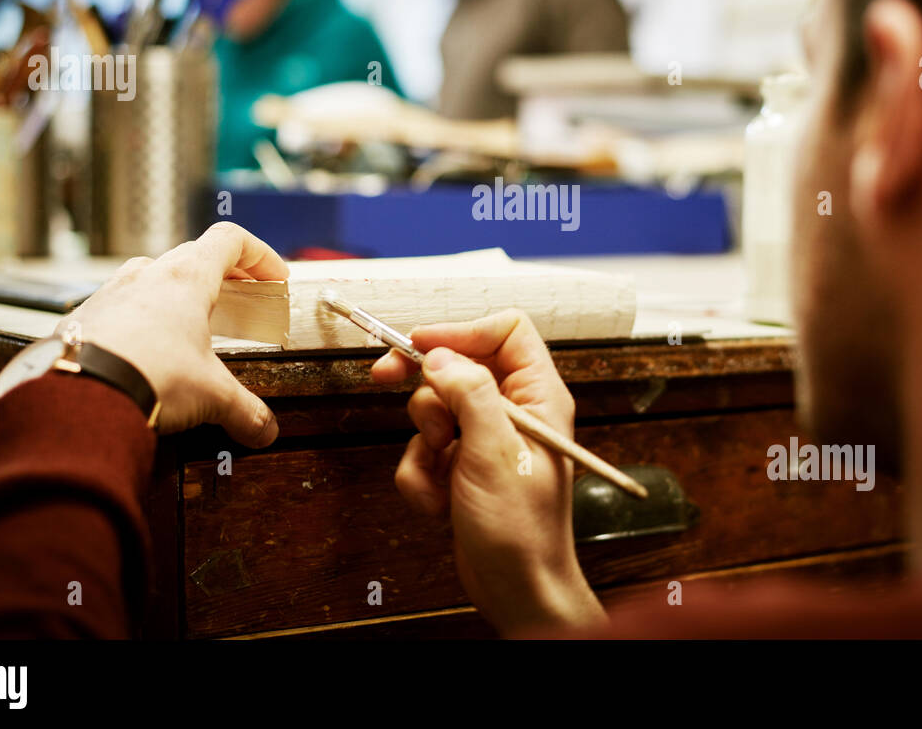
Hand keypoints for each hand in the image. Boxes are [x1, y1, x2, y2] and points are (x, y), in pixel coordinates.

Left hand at [58, 222, 287, 446]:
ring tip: (189, 326)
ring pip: (152, 277)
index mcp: (186, 278)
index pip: (231, 240)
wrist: (77, 394)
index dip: (259, 255)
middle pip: (194, 256)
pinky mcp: (83, 318)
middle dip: (223, 276)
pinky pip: (119, 307)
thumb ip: (245, 410)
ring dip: (177, 294)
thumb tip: (264, 430)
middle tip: (239, 300)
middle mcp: (147, 275)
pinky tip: (145, 351)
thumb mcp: (211, 395)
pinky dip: (140, 320)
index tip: (274, 278)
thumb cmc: (147, 376)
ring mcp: (110, 293)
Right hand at [371, 309, 606, 634]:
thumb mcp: (495, 453)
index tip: (419, 345)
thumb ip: (470, 394)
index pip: (505, 333)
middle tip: (383, 377)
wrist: (516, 589)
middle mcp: (513, 412)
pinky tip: (439, 503)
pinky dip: (421, 475)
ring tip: (443, 473)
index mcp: (538, 397)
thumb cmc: (522, 530)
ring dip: (423, 443)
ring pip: (433, 409)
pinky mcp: (462, 467)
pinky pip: (423, 451)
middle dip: (425, 386)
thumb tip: (440, 357)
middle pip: (458, 365)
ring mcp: (485, 440)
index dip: (460, 332)